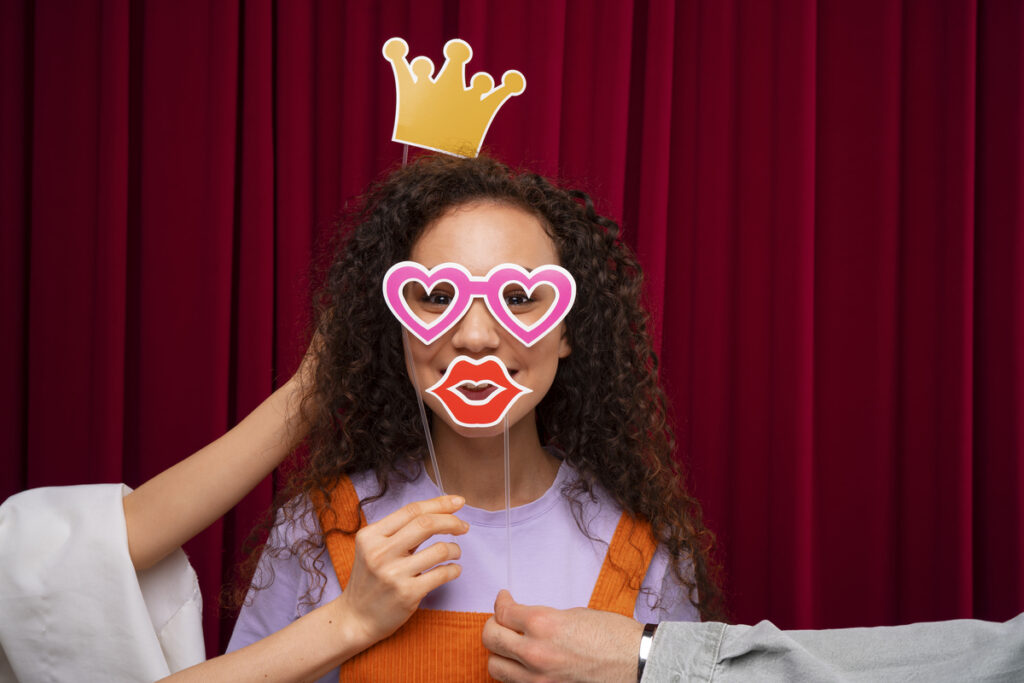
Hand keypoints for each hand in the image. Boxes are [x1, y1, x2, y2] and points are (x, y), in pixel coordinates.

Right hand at [338, 495, 468, 644]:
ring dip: (455, 548)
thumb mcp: (373, 549)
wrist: (355, 619)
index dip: (439, 503)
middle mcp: (379, 552)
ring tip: (455, 553)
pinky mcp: (407, 594)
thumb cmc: (370, 580)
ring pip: (438, 549)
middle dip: (451, 521)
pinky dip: (454, 569)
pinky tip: (453, 570)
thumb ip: (399, 532)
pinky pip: (442, 574)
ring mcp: (393, 574)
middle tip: (463, 526)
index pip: (411, 510)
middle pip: (426, 524)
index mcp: (370, 536)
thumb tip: (439, 511)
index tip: (458, 502)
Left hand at [483, 590, 643, 682]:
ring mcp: (539, 678)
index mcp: (543, 624)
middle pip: (491, 638)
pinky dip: (514, 672)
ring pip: (495, 666)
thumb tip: (523, 620)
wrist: (637, 662)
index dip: (501, 602)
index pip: (503, 612)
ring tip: (510, 644)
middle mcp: (535, 652)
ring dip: (500, 652)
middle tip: (502, 619)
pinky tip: (524, 663)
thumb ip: (542, 618)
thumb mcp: (572, 614)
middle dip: (494, 624)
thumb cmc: (612, 635)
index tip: (504, 598)